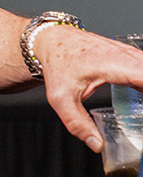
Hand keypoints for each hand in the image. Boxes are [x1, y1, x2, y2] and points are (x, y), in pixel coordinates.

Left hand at [36, 25, 142, 151]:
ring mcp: (128, 53)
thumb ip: (77, 122)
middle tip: (139, 114)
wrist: (50, 39)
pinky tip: (141, 96)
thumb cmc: (56, 62)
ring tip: (138, 108)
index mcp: (113, 62)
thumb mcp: (60, 97)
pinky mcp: (129, 56)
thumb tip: (96, 144)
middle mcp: (124, 54)